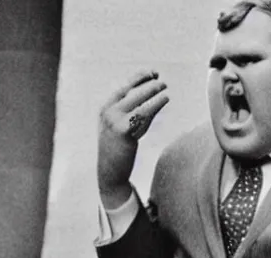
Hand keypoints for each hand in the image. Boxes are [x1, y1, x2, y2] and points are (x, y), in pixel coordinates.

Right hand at [98, 70, 168, 207]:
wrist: (109, 172)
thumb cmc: (117, 151)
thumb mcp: (118, 129)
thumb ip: (127, 115)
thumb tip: (144, 102)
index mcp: (105, 109)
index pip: (123, 87)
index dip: (138, 78)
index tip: (152, 73)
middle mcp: (108, 112)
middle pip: (131, 92)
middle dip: (147, 84)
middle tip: (162, 81)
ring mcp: (114, 121)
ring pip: (138, 101)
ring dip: (153, 92)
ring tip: (165, 88)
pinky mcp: (124, 131)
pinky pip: (143, 115)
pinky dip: (155, 105)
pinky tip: (164, 100)